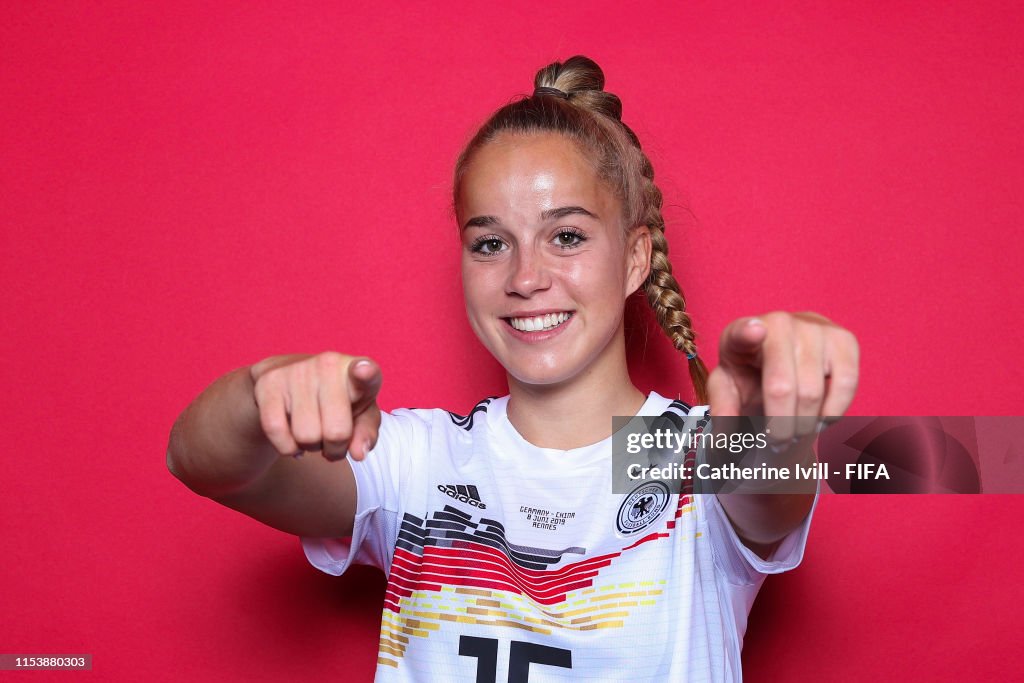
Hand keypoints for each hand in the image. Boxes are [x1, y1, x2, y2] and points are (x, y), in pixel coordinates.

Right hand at [249, 352, 381, 461]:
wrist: (291, 377)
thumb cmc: (338, 401)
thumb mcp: (361, 415)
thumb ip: (367, 434)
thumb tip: (358, 453)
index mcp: (358, 370)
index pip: (366, 372)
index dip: (365, 373)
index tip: (363, 370)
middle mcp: (329, 364)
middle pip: (336, 433)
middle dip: (335, 448)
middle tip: (332, 438)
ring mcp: (297, 371)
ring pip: (306, 437)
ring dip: (310, 447)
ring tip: (312, 430)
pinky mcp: (269, 381)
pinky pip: (276, 431)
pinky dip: (286, 446)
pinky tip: (292, 434)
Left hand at [707, 312, 858, 440]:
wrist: (785, 350)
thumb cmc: (751, 370)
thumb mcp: (728, 387)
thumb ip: (722, 408)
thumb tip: (725, 437)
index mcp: (740, 332)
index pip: (743, 332)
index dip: (748, 333)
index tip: (754, 331)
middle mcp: (779, 323)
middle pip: (782, 388)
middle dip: (779, 426)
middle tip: (778, 441)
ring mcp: (814, 328)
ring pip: (813, 392)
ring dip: (804, 424)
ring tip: (796, 432)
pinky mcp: (844, 339)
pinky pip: (847, 384)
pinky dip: (833, 412)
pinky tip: (820, 420)